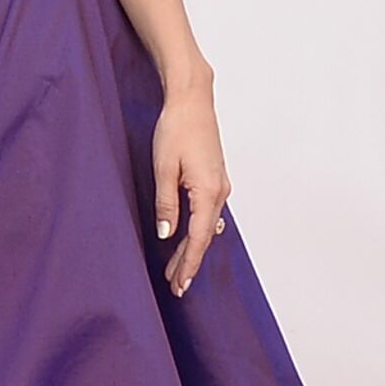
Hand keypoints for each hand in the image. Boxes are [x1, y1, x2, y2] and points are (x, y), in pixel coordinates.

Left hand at [151, 82, 227, 296]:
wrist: (192, 100)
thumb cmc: (177, 129)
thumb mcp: (164, 169)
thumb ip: (167, 203)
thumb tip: (168, 234)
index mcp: (208, 192)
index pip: (198, 239)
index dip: (188, 264)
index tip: (180, 284)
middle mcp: (220, 191)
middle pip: (204, 236)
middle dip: (189, 262)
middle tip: (176, 285)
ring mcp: (220, 184)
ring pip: (207, 225)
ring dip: (193, 247)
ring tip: (178, 268)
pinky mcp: (215, 178)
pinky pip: (208, 212)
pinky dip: (198, 229)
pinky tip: (191, 238)